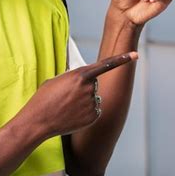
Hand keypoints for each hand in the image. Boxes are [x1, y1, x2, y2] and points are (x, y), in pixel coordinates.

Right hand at [21, 52, 138, 138]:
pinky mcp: (94, 116)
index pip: (106, 64)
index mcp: (80, 75)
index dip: (122, 59)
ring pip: (94, 97)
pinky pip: (95, 110)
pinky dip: (86, 112)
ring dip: (84, 100)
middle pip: (94, 83)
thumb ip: (74, 77)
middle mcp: (89, 88)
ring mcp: (92, 103)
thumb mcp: (57, 80)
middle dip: (84, 87)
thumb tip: (85, 81)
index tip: (136, 55)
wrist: (38, 120)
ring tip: (67, 106)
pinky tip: (72, 115)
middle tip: (66, 95)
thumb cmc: (44, 97)